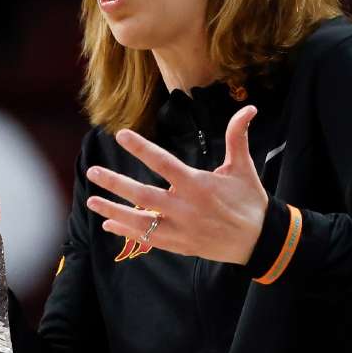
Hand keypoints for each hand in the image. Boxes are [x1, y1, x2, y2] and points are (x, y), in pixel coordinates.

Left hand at [85, 106, 267, 264]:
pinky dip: (127, 232)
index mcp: (198, 185)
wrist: (260, 241)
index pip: (163, 163)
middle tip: (93, 172)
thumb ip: (237, 137)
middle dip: (116, 184)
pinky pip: (147, 239)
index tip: (121, 135)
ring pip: (140, 222)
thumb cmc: (249, 201)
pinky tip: (108, 225)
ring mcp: (180, 230)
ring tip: (91, 201)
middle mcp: (185, 208)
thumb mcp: (244, 168)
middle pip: (144, 195)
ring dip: (114, 211)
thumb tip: (249, 107)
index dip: (141, 148)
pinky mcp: (179, 245)